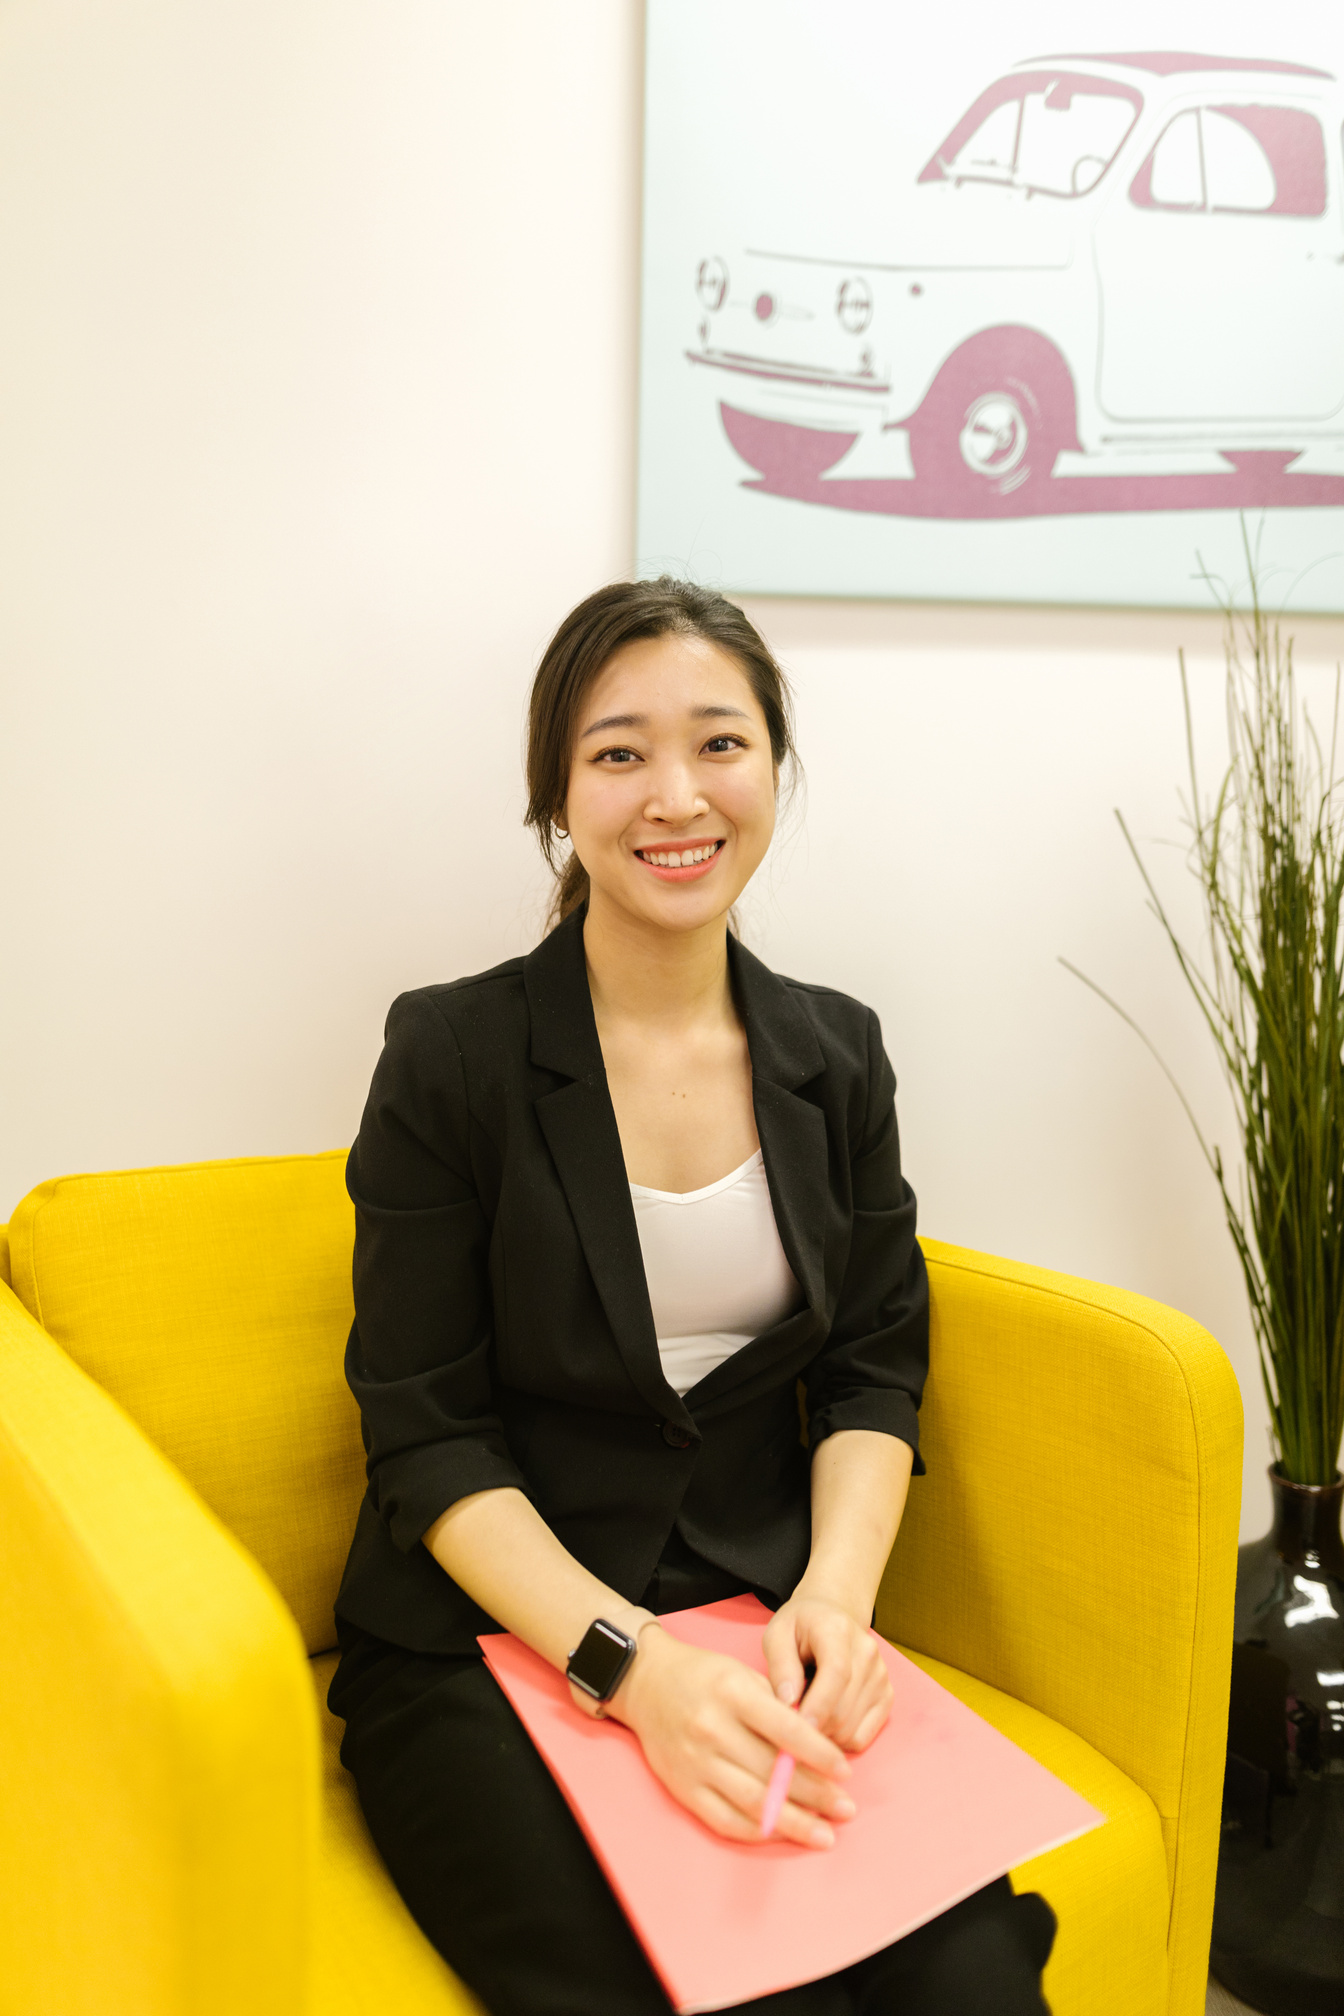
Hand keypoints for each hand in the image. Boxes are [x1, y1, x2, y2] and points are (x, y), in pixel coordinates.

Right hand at [609, 1626, 855, 1848]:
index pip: (786, 1729)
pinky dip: (759, 1831)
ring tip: (826, 1834)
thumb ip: (778, 1707)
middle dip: (817, 1795)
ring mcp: (696, 1763)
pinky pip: (726, 1820)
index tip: (846, 1771)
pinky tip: (784, 1833)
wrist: (646, 1684)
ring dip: (795, 1823)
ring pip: (753, 1803)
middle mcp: (712, 1729)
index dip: (820, 1754)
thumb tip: (819, 1748)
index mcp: (732, 1693)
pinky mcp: (683, 1789)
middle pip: (773, 1772)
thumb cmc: (704, 1676)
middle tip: (847, 1809)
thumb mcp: (742, 1674)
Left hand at [762, 1596, 892, 1752]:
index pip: (837, 1673)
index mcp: (838, 1630)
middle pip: (842, 1709)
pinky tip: (825, 1721)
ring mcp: (881, 1675)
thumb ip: (780, 1666)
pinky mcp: (886, 1696)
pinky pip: (861, 1738)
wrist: (832, 1618)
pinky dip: (839, 1740)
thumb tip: (788, 1702)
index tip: (798, 1726)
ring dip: (824, 1734)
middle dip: (813, 1727)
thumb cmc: (800, 1628)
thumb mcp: (777, 1635)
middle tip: (791, 1721)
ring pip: (851, 1729)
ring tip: (806, 1714)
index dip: (818, 1705)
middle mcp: (867, 1652)